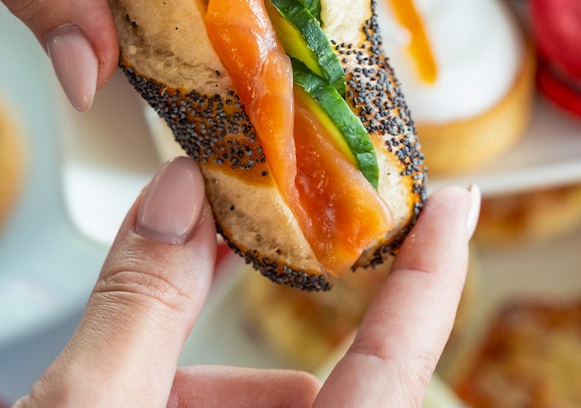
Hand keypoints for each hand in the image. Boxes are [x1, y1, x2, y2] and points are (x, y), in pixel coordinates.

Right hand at [14, 157, 478, 406]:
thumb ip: (139, 303)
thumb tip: (182, 193)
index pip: (397, 368)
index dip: (434, 280)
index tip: (459, 206)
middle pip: (321, 389)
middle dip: (259, 325)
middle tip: (234, 227)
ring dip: (196, 368)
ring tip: (136, 313)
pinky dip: (175, 390)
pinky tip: (121, 365)